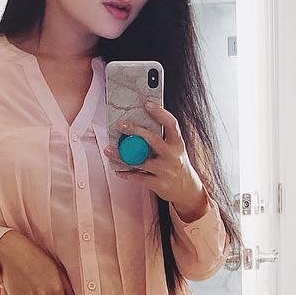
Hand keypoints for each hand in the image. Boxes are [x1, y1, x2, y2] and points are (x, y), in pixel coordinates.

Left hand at [103, 102, 209, 220]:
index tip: (146, 104)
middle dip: (135, 130)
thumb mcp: (175, 149)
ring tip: (108, 150)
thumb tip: (138, 123)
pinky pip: (139, 177)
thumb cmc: (177, 164)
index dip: (159, 112)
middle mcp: (173, 156)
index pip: (171, 124)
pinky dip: (126, 173)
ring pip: (140, 161)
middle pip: (153, 140)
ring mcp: (166, 171)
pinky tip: (118, 170)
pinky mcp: (159, 184)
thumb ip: (161, 138)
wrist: (187, 190)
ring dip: (121, 155)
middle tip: (121, 124)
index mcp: (178, 144)